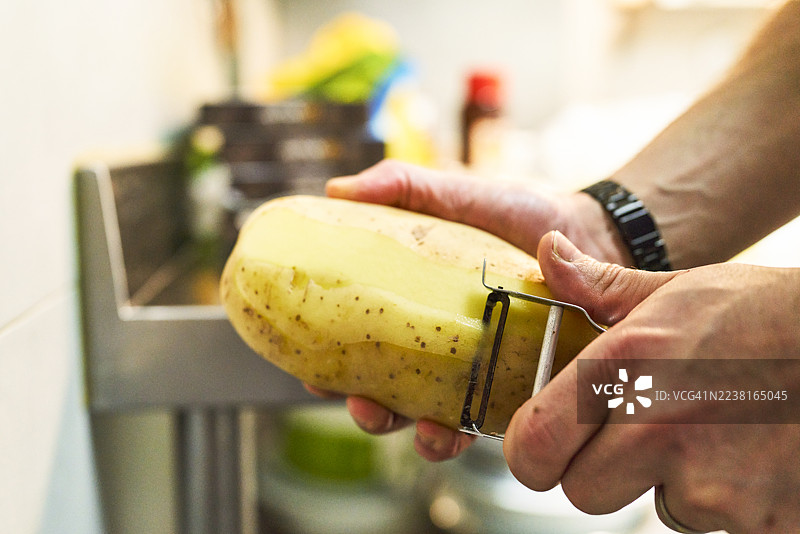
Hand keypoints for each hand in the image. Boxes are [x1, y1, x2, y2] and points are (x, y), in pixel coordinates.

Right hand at [320, 159, 635, 459]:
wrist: (588, 230)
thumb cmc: (521, 212)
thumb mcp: (458, 193)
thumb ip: (404, 187)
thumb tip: (338, 191)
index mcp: (417, 306)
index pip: (362, 344)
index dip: (331, 364)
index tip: (313, 373)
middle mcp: (442, 346)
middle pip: (391, 392)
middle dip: (369, 408)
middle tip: (362, 402)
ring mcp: (480, 370)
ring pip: (436, 420)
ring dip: (418, 434)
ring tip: (421, 429)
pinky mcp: (520, 386)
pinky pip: (489, 421)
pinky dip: (468, 435)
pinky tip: (456, 430)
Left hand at [504, 231, 799, 532]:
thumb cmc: (765, 316)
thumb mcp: (677, 291)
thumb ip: (600, 287)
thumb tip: (547, 250)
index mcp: (627, 365)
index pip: (534, 444)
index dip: (531, 452)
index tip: (541, 447)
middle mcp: (660, 426)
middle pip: (583, 491)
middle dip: (603, 470)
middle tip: (644, 435)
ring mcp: (714, 483)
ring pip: (657, 506)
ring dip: (675, 481)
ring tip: (716, 431)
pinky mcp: (761, 521)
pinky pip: (716, 525)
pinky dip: (728, 502)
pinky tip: (750, 456)